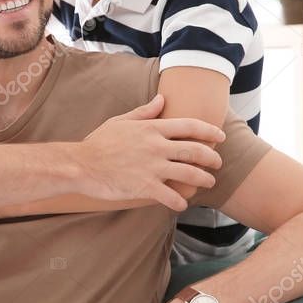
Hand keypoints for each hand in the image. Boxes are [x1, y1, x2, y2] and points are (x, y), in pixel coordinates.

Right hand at [77, 94, 223, 211]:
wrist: (81, 165)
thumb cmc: (99, 142)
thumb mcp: (121, 121)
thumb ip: (145, 112)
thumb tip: (162, 99)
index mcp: (152, 129)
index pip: (190, 126)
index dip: (210, 131)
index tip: (220, 136)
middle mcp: (156, 147)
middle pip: (196, 151)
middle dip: (212, 158)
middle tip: (217, 163)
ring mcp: (152, 168)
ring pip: (190, 174)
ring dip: (204, 180)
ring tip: (208, 183)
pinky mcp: (145, 187)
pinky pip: (172, 197)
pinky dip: (181, 202)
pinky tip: (182, 204)